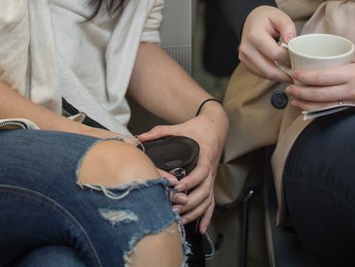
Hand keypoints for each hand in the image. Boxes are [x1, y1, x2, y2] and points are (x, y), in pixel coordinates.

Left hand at [137, 103, 228, 232]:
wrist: (215, 126)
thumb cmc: (198, 128)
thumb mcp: (178, 127)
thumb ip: (159, 133)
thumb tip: (140, 138)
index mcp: (204, 156)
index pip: (200, 172)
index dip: (190, 182)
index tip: (177, 188)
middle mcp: (210, 169)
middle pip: (204, 191)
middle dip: (189, 202)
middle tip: (174, 209)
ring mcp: (212, 177)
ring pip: (207, 200)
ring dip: (195, 212)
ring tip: (180, 219)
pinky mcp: (211, 182)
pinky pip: (211, 202)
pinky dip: (207, 217)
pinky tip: (201, 228)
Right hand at [238, 5, 294, 82]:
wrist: (251, 20)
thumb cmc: (266, 18)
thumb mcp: (279, 16)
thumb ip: (287, 27)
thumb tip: (292, 42)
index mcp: (254, 35)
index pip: (275, 54)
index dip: (289, 58)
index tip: (298, 57)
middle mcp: (246, 48)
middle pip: (269, 70)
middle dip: (285, 74)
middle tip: (297, 72)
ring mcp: (244, 57)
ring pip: (265, 75)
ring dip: (280, 76)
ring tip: (291, 72)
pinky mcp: (245, 64)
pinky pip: (261, 75)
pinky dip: (272, 75)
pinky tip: (281, 70)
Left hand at [286, 54, 354, 111]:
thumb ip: (346, 63)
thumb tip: (330, 64)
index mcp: (353, 74)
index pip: (323, 77)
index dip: (306, 77)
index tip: (295, 74)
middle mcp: (353, 91)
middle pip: (320, 94)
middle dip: (301, 92)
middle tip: (289, 88)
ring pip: (325, 106)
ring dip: (307, 103)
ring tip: (295, 99)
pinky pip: (336, 111)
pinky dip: (321, 110)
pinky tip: (311, 108)